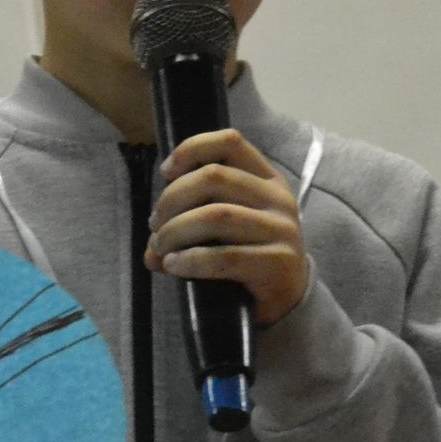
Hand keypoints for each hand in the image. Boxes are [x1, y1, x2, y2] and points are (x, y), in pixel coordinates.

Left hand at [144, 129, 310, 324]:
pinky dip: (191, 260)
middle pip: (214, 177)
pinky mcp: (277, 263)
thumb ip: (191, 224)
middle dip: (173, 198)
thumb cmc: (252, 256)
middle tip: (155, 225)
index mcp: (267, 179)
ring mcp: (281, 230)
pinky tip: (174, 266)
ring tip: (160, 248)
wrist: (290, 299)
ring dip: (177, 230)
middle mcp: (278, 198)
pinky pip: (225, 257)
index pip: (231, 142)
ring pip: (216, 215)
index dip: (192, 149)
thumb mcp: (226, 230)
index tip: (165, 172)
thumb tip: (150, 250)